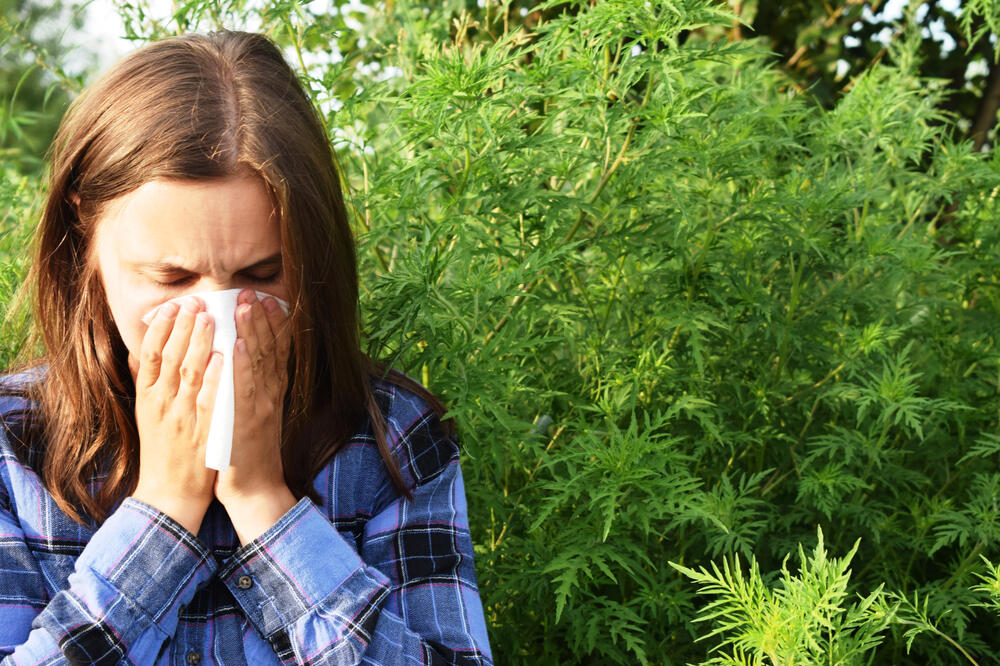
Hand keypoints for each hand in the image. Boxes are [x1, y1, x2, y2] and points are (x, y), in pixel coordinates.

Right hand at [131, 297, 221, 533]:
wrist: (170, 494)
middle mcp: (161, 404)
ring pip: (189, 372)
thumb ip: (146, 383)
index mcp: (147, 398)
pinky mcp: (202, 431)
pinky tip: (224, 355)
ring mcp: (182, 418)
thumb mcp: (147, 415)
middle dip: (183, 326)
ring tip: (210, 316)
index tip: (174, 305)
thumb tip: (141, 351)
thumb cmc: (162, 451)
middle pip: (170, 357)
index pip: (150, 354)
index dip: (162, 327)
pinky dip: (215, 376)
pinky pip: (209, 399)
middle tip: (196, 301)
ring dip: (199, 342)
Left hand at [214, 289, 295, 543]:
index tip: (269, 299)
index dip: (275, 324)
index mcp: (271, 393)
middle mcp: (269, 396)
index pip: (277, 351)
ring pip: (258, 363)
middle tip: (255, 292)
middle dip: (262, 319)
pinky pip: (243, 388)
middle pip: (269, 350)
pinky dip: (242, 365)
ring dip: (253, 332)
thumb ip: (249, 389)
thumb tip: (240, 362)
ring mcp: (259, 408)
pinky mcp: (245, 422)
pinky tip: (237, 344)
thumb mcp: (254, 415)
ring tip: (247, 305)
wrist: (255, 490)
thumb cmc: (248, 453)